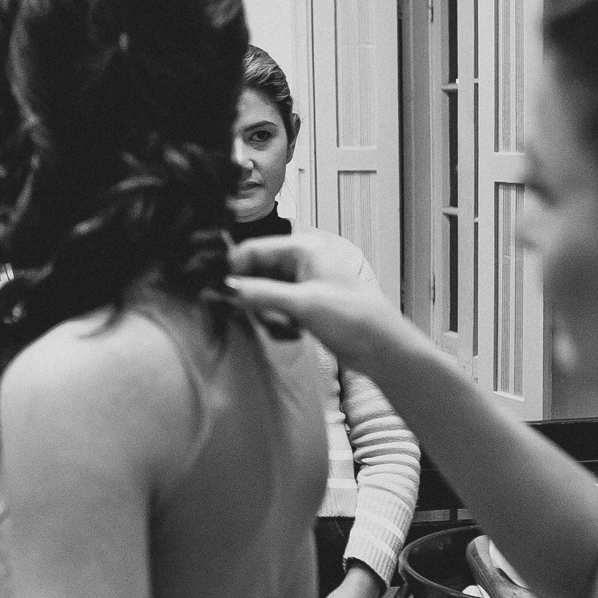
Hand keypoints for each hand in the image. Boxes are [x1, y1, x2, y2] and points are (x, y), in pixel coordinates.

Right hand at [226, 236, 410, 372]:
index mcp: (304, 248)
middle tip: (246, 313)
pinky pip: (274, 307)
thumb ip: (260, 294)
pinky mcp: (304, 304)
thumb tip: (223, 288)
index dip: (231, 268)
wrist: (383, 349)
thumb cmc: (354, 318)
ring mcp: (302, 283)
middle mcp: (302, 261)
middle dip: (249, 294)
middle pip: (255, 271)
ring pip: (262, 291)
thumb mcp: (302, 303)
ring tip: (281, 326)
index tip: (213, 289)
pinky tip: (289, 331)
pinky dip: (274, 320)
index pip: (253, 249)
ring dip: (263, 311)